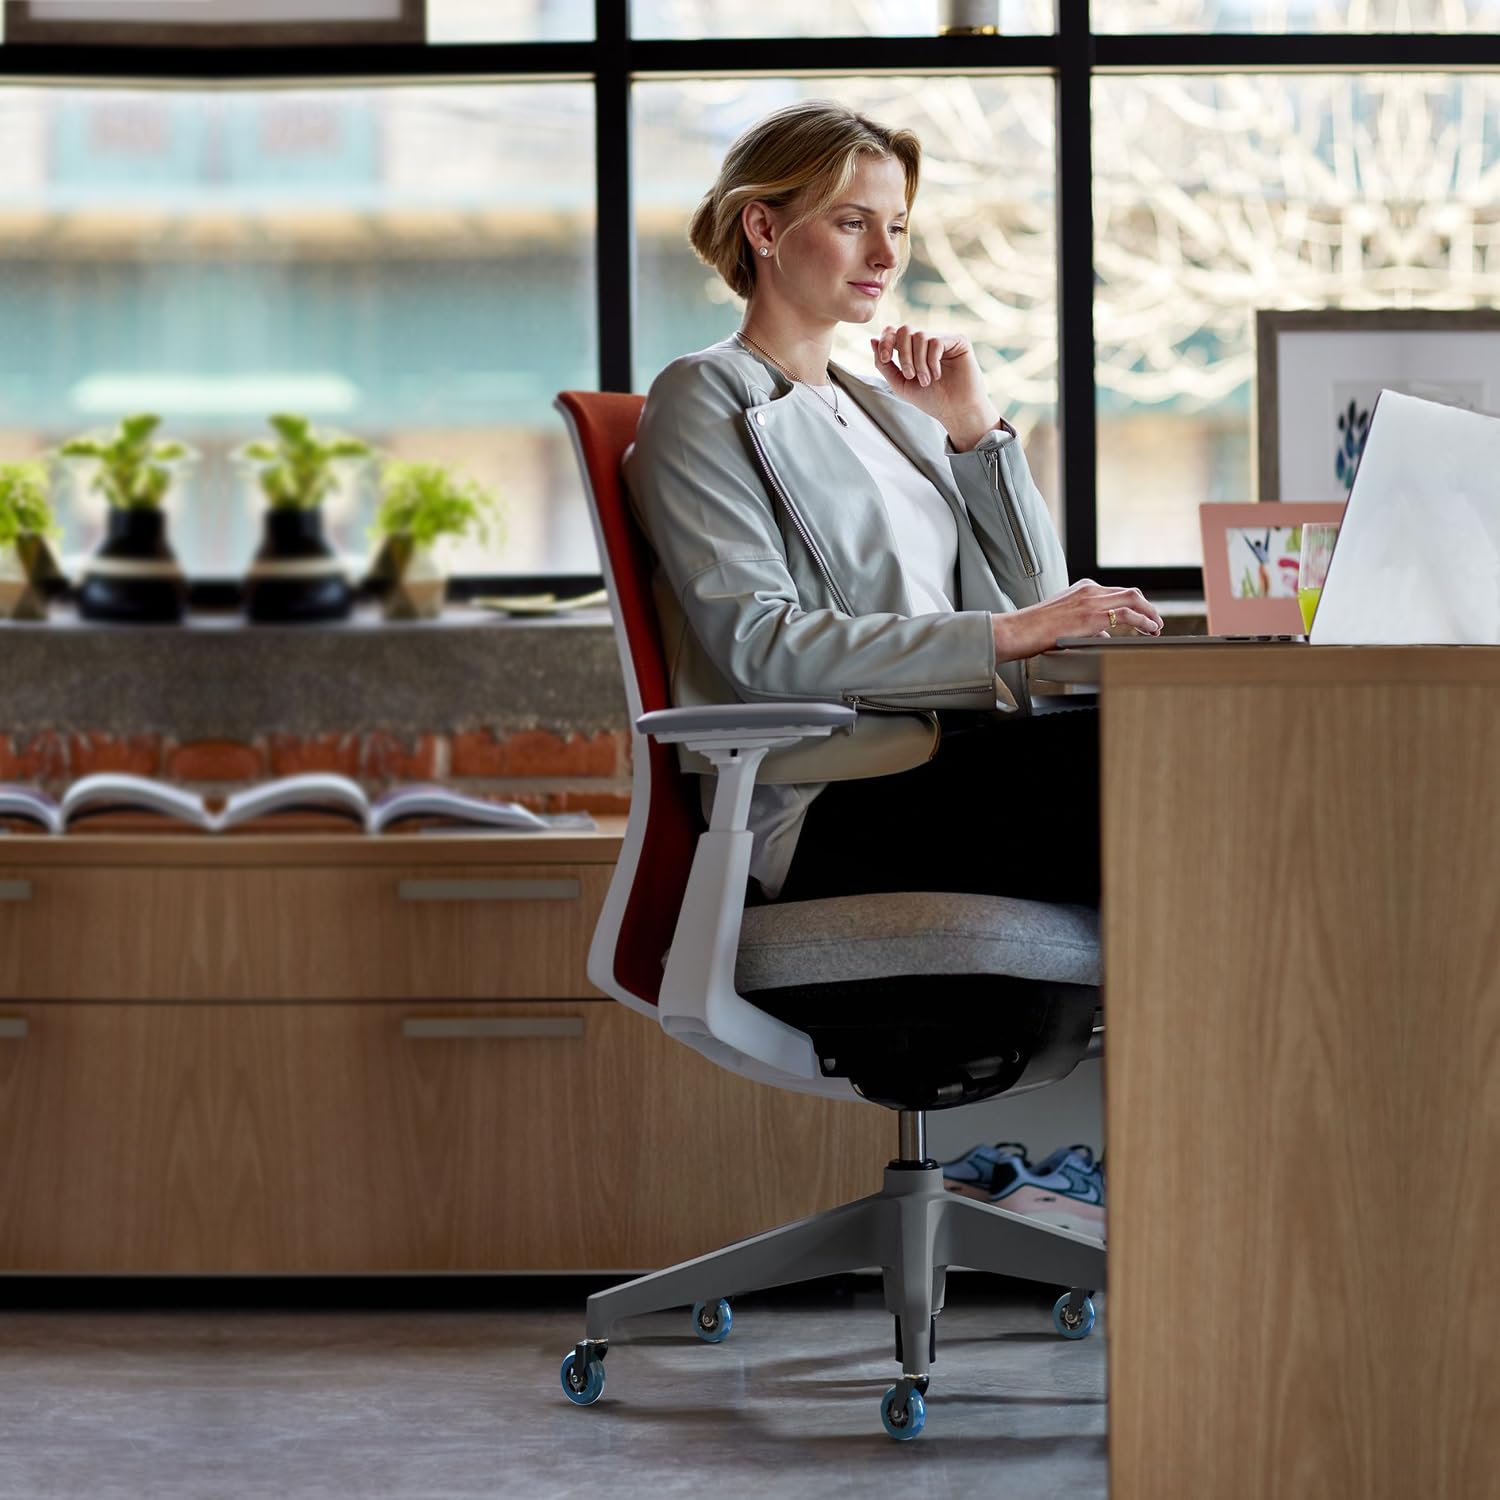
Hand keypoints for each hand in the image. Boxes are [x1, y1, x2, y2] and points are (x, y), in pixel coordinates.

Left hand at [870, 325, 999, 449]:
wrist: (955, 411)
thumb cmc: (930, 399)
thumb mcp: (900, 383)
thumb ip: (884, 364)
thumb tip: (872, 340)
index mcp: (912, 349)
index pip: (894, 332)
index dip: (885, 341)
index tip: (885, 358)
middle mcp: (927, 341)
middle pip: (905, 330)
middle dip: (902, 354)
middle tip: (909, 375)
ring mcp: (942, 339)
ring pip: (920, 336)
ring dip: (918, 362)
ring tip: (926, 380)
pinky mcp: (958, 341)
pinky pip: (936, 342)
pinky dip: (932, 361)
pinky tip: (937, 376)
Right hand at [992, 579, 1164, 660]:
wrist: (1017, 630)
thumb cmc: (1033, 630)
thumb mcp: (1063, 622)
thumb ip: (1085, 625)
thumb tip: (1102, 635)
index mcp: (1081, 589)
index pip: (1115, 592)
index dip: (1133, 604)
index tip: (1141, 615)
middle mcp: (1089, 591)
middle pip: (1129, 593)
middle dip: (1147, 607)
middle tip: (1155, 621)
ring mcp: (1091, 602)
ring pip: (1133, 600)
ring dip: (1150, 613)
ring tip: (1157, 626)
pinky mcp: (1092, 616)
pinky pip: (1127, 615)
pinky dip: (1144, 621)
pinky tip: (1150, 629)